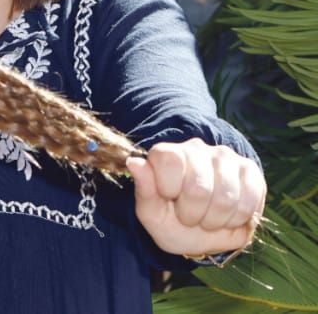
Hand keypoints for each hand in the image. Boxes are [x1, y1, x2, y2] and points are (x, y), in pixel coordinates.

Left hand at [126, 138, 265, 257]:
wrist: (203, 234)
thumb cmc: (172, 221)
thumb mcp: (152, 214)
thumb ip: (144, 190)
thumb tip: (133, 162)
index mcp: (167, 154)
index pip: (168, 159)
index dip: (168, 188)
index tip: (168, 198)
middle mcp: (196, 148)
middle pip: (198, 187)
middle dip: (193, 213)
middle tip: (189, 216)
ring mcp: (225, 157)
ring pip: (226, 196)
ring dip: (215, 219)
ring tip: (207, 217)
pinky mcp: (249, 171)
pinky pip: (249, 200)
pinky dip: (237, 219)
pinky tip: (227, 216)